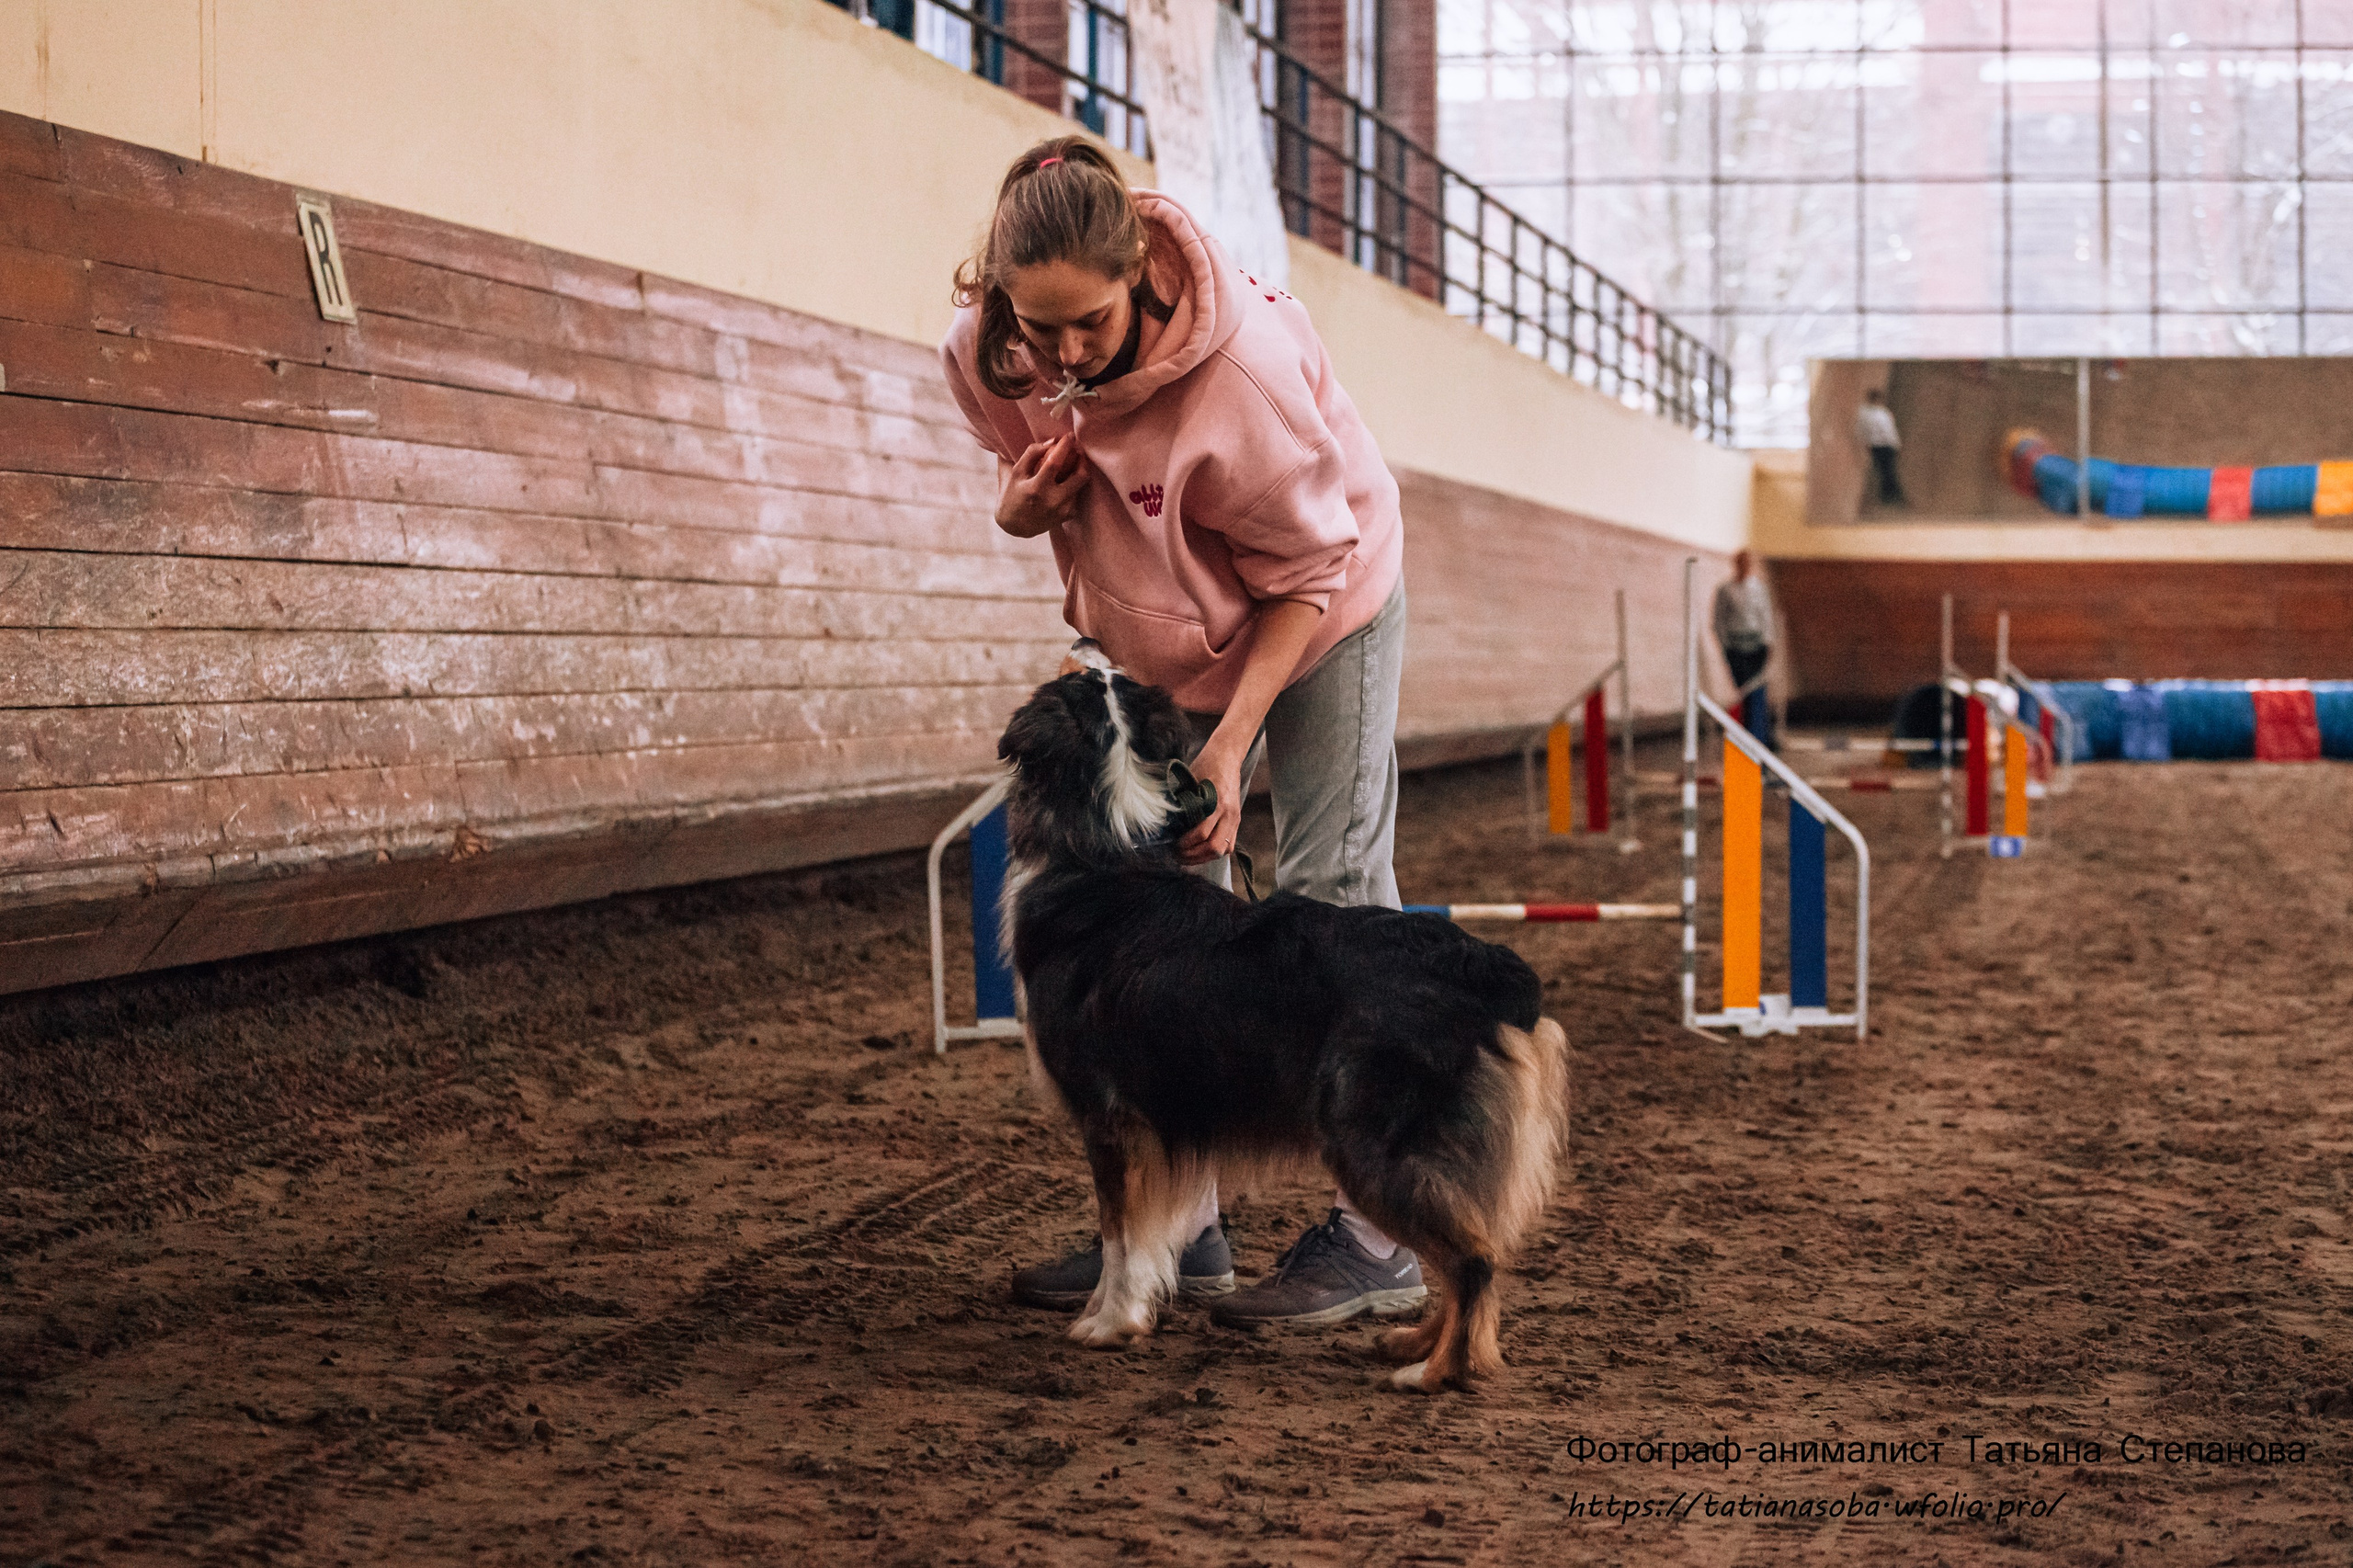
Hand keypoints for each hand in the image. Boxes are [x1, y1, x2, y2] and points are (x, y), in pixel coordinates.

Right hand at [996, 434, 1085, 538]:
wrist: (1015, 525)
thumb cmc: (1013, 493)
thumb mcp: (1015, 472)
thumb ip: (1031, 454)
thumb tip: (1052, 442)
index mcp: (1035, 489)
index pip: (1055, 463)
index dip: (1065, 446)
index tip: (1070, 435)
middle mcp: (1052, 501)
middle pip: (1080, 476)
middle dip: (1083, 460)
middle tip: (1078, 450)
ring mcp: (1062, 510)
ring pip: (1081, 484)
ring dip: (1079, 470)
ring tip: (1074, 462)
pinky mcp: (1068, 516)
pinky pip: (1077, 494)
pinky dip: (1073, 484)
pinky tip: (1066, 480)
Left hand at [1176, 732, 1246, 864]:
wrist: (1227, 756)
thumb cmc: (1206, 765)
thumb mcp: (1190, 781)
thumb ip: (1183, 802)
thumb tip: (1164, 824)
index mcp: (1217, 802)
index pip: (1202, 833)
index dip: (1186, 844)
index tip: (1173, 845)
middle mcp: (1229, 813)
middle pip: (1214, 847)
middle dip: (1194, 856)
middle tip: (1177, 855)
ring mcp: (1235, 818)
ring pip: (1224, 850)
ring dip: (1204, 857)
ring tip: (1187, 857)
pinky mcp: (1237, 820)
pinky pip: (1229, 844)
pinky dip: (1214, 852)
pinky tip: (1200, 851)